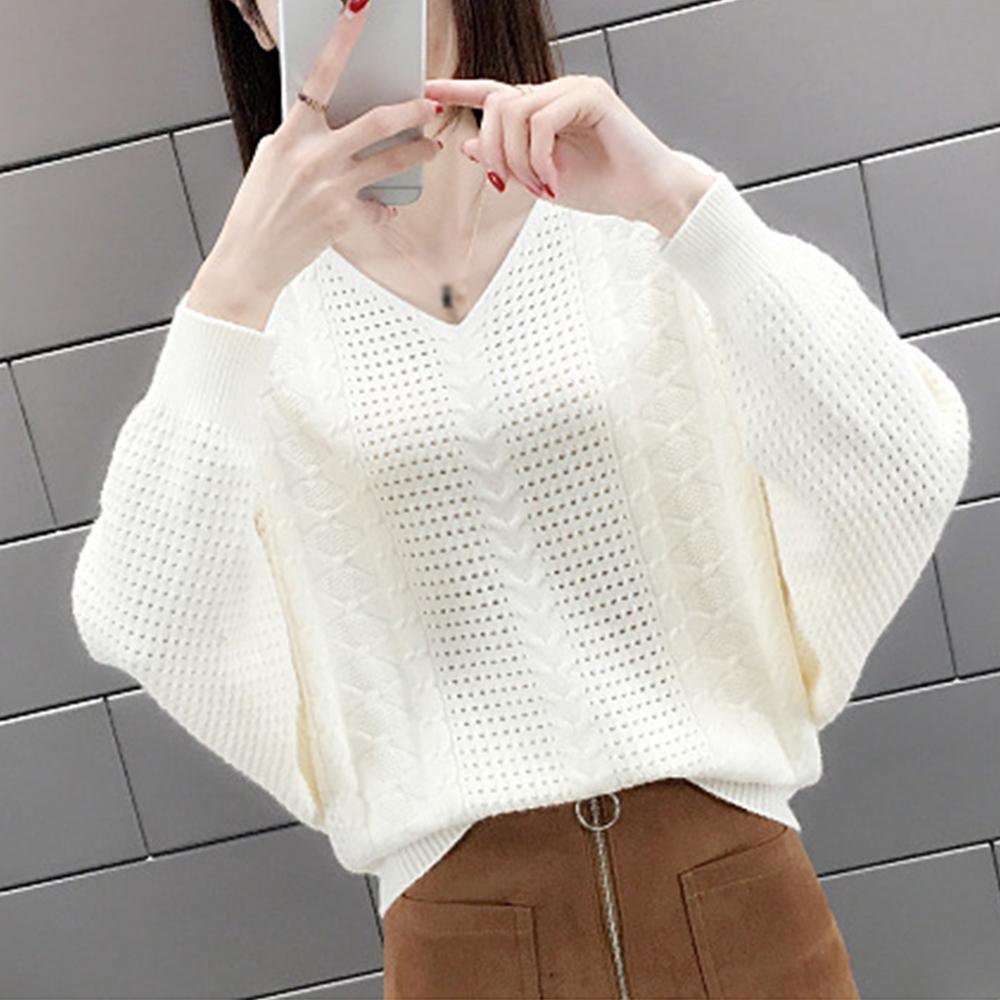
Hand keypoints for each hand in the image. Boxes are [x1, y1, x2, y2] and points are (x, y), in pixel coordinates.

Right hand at [190, 0, 442, 326]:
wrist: (249, 259)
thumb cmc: (258, 212)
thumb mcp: (270, 162)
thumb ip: (300, 139)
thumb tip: (326, 127)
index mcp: (290, 135)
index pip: (320, 77)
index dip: (341, 40)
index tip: (358, 11)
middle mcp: (312, 157)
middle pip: (375, 121)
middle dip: (410, 110)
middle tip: (429, 105)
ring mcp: (331, 188)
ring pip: (390, 161)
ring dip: (417, 153)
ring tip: (430, 149)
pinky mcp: (343, 218)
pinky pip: (378, 207)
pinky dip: (385, 207)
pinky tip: (386, 207)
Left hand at [423, 74, 716, 233]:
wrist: (645, 194)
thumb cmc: (604, 185)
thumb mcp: (541, 179)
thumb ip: (507, 160)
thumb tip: (468, 148)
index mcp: (543, 109)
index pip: (494, 92)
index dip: (459, 90)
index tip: (428, 92)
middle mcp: (556, 93)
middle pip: (496, 105)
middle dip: (493, 151)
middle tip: (506, 183)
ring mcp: (573, 90)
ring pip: (515, 112)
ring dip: (518, 159)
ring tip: (539, 185)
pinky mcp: (591, 96)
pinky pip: (542, 121)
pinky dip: (540, 157)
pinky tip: (553, 179)